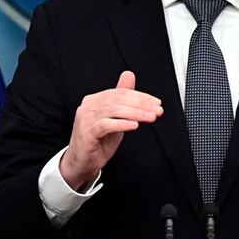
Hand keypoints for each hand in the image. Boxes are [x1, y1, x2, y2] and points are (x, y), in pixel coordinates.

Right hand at [60, 71, 162, 189]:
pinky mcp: (86, 133)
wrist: (81, 164)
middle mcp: (88, 106)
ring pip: (114, 110)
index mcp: (94, 100)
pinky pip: (106, 125)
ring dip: (136, 113)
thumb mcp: (114, 118)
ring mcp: (85, 119)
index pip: (120, 93)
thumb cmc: (98, 141)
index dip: (140, 96)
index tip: (157, 103)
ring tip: (151, 118)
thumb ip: (122, 99)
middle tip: (158, 110)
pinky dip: (122, 124)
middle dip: (141, 104)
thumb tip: (129, 75)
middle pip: (118, 99)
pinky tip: (135, 125)